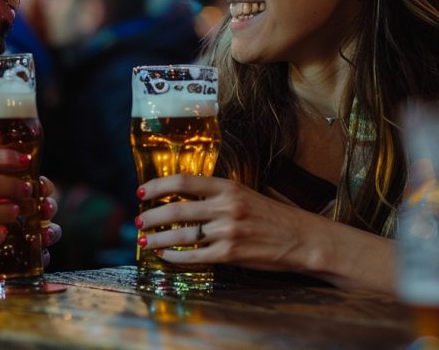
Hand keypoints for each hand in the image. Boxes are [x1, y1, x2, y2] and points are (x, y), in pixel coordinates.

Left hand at [135, 174, 317, 273]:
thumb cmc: (273, 216)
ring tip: (144, 241)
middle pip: (176, 209)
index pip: (183, 182)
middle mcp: (226, 207)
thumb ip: (216, 194)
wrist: (301, 239)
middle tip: (138, 221)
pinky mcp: (230, 255)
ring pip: (181, 235)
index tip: (141, 192)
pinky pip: (194, 257)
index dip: (158, 186)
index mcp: (228, 187)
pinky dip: (175, 257)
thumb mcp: (245, 194)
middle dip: (150, 216)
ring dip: (157, 239)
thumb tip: (182, 197)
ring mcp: (227, 232)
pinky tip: (165, 256)